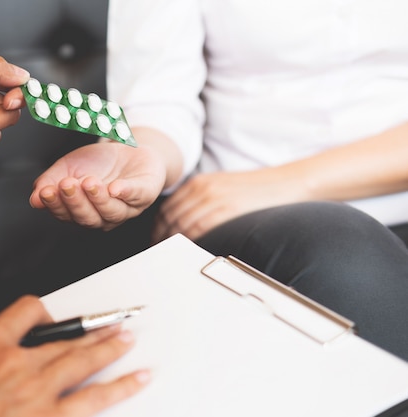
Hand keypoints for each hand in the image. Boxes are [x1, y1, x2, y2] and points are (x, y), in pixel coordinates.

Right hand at [0, 295, 149, 416]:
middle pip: (65, 338)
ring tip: (128, 342)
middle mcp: (17, 365)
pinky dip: (117, 391)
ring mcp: (37, 395)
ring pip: (84, 365)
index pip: (26, 311)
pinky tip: (135, 383)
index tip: (52, 318)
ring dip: (111, 351)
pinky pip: (92, 403)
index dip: (42, 311)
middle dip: (93, 331)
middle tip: (113, 325)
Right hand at [29, 141, 165, 230]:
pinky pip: (136, 196)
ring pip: (111, 212)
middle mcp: (103, 216)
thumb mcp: (68, 167)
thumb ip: (50, 182)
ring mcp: (126, 208)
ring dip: (98, 198)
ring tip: (88, 182)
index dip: (55, 205)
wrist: (129, 149)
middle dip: (76, 202)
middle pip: (88, 218)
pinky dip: (125, 193)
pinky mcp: (145, 195)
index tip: (46, 192)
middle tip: (66, 184)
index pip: (66, 214)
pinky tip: (115, 188)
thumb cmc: (98, 164)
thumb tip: (34, 199)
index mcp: (82, 211)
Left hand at [152, 168, 304, 242]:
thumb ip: (203, 200)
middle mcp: (203, 188)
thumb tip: (184, 223)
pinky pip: (198, 229)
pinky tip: (187, 252)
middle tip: (157, 254)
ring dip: (171, 242)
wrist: (290, 183)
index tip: (155, 241)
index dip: (157, 227)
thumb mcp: (224, 188)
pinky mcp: (227, 210)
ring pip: (181, 224)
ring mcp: (214, 198)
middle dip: (160, 237)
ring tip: (168, 257)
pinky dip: (188, 241)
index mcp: (200, 183)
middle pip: (170, 217)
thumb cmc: (259, 191)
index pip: (167, 208)